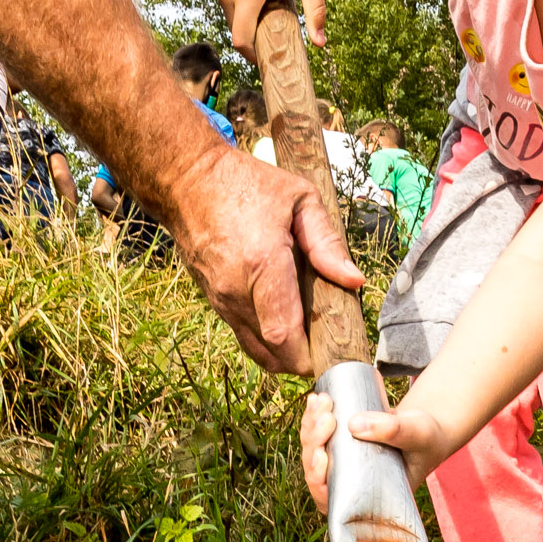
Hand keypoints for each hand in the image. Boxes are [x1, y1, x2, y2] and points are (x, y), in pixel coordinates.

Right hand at [171, 147, 363, 373]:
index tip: (331, 353)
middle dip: (302, 360)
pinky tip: (284, 320)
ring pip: (255, 349)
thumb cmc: (247, 184)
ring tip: (308, 335)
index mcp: (262, 264)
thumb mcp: (300, 199)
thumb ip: (327, 244)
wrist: (188, 181)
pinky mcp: (212, 300)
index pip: (284, 334)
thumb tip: (354, 281)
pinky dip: (265, 338)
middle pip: (272, 351)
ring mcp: (219, 298)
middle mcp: (236, 290)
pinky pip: (242, 333)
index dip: (308, 356)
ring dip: (283, 352)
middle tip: (326, 346)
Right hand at [218, 0, 327, 62]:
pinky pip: (228, 9)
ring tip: (269, 26)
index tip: (268, 60)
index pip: (241, 40)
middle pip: (236, 33)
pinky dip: (242, 16)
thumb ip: (316, 12)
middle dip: (253, 42)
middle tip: (274, 45)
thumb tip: (321, 45)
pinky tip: (260, 12)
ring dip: (247, 28)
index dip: (253, 56)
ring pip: (231, 22)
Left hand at [300, 392, 449, 511]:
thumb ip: (393, 430)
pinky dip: (314, 417)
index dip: (317, 479)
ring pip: (313, 450)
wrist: (427, 431)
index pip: (329, 498)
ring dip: (311, 425)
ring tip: (322, 401)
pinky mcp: (341, 447)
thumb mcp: (416, 433)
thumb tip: (353, 424)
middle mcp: (349, 484)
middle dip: (314, 440)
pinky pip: (319, 435)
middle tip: (327, 415)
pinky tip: (315, 400)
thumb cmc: (426, 441)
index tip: (321, 455)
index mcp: (365, 498)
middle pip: (315, 469)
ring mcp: (342, 465)